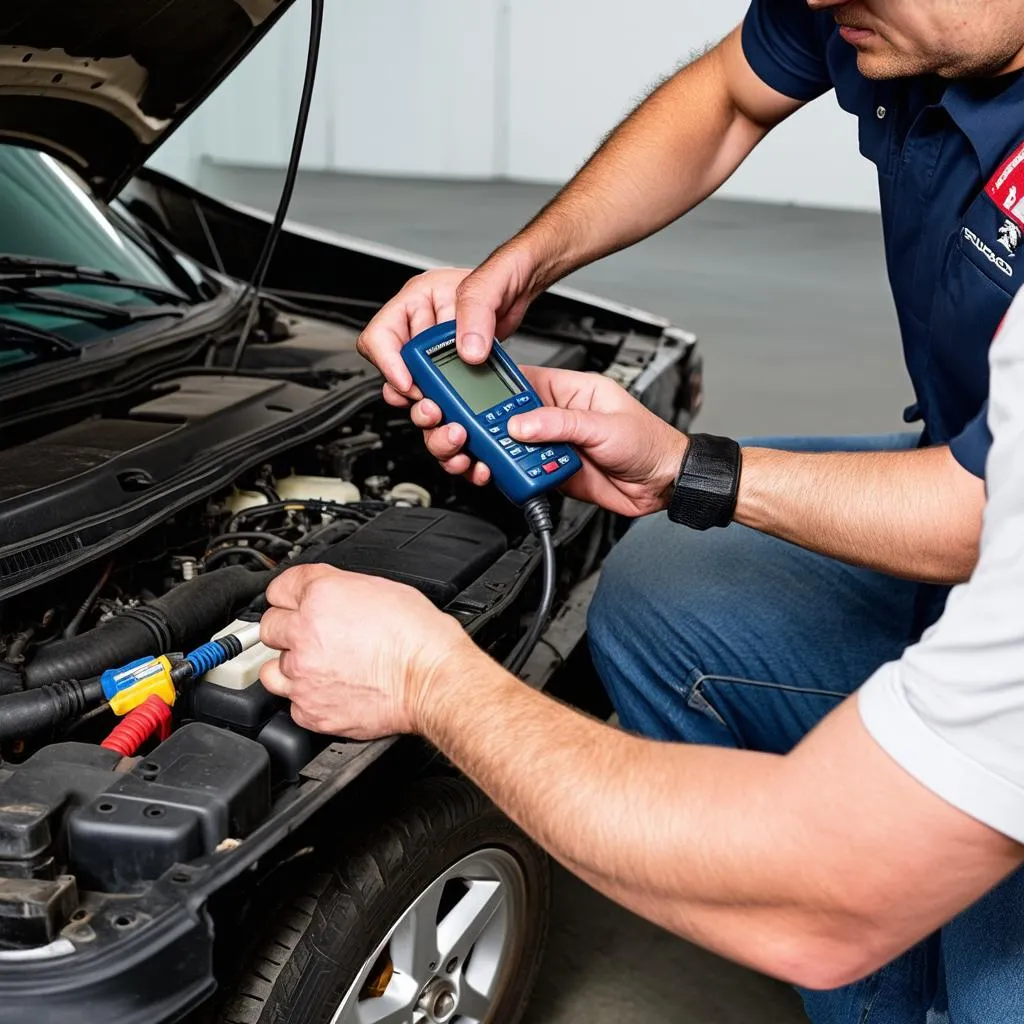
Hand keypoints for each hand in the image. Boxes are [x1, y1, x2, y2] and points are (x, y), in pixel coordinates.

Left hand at [258, 565, 471, 739]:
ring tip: (319, 668)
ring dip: (291, 667)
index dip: (290, 596)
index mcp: (320, 596)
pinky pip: (291, 703)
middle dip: (288, 630)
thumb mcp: (380, 588)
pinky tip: (330, 690)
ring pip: (271, 668)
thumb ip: (339, 589)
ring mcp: (303, 674)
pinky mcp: (310, 709)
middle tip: (313, 637)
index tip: (295, 604)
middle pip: (268, 627)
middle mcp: (304, 633)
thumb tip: (326, 596)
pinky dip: (307, 698)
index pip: (278, 588)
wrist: (432, 680)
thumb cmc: (418, 636)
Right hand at [356, 247, 541, 404]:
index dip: (388, 362)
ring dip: (426, 399)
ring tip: (445, 407)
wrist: (524, 285)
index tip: (409, 382)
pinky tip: (460, 403)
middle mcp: (419, 325)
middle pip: (393, 366)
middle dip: (409, 388)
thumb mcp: (490, 285)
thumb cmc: (504, 273)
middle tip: (432, 402)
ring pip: (413, 383)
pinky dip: (447, 400)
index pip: (380, 335)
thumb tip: (468, 350)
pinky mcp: (451, 364)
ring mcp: (434, 346)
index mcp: (416, 300)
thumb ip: (477, 313)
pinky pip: (438, 388)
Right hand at [414, 367, 688, 516]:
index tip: (458, 394)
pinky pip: (512, 472)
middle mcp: (549, 416)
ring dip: (477, 452)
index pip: (513, 381)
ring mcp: (545, 445)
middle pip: (494, 416)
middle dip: (468, 424)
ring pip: (497, 446)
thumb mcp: (604, 426)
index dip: (482, 386)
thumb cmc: (648, 442)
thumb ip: (559, 424)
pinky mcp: (545, 472)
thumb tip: (519, 424)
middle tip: (455, 432)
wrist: (662, 485)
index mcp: (563, 389)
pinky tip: (489, 474)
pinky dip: (496, 475)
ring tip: (468, 457)